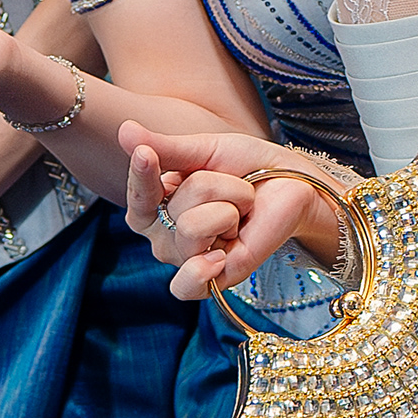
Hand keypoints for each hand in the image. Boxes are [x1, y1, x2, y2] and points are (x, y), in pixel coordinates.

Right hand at [118, 120, 333, 302]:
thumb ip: (166, 148)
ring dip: (229, 208)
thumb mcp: (205, 149)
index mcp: (158, 203)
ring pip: (190, 230)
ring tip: (241, 211)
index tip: (146, 156)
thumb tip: (125, 131)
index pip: (137, 195)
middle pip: (174, 208)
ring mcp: (188, 257)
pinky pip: (185, 286)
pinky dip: (200, 270)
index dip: (141, 175)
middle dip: (214, 186)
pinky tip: (222, 255)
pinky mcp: (215, 279)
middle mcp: (166, 234)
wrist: (292, 183)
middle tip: (235, 186)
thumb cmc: (247, 165)